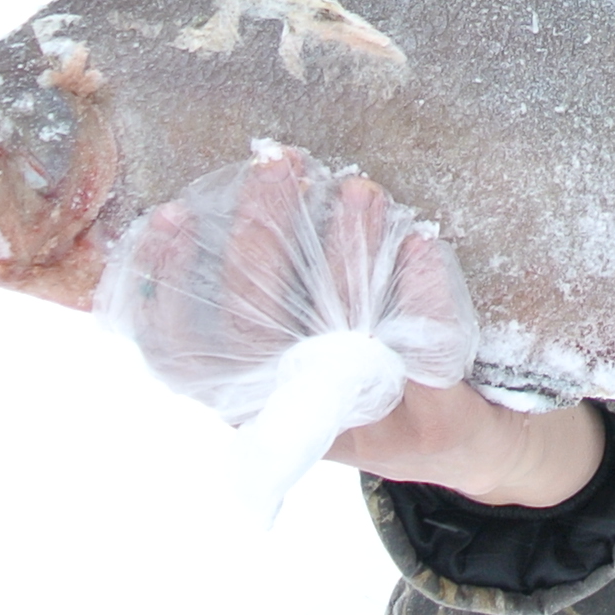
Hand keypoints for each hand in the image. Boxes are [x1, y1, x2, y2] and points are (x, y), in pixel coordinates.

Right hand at [109, 148, 594, 503]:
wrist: (450, 448)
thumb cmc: (352, 375)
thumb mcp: (294, 352)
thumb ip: (257, 297)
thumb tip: (220, 205)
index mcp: (244, 400)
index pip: (177, 352)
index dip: (164, 286)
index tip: (169, 215)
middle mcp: (289, 418)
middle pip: (256, 330)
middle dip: (260, 236)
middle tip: (273, 167)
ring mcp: (357, 424)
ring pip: (342, 333)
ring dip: (348, 248)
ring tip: (357, 187)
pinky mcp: (427, 421)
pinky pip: (423, 351)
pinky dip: (423, 290)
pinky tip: (420, 240)